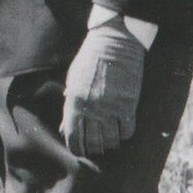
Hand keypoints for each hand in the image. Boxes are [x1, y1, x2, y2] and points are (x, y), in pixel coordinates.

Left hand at [61, 19, 145, 158]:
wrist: (114, 42)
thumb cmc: (90, 59)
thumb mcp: (73, 80)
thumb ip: (69, 104)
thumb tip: (65, 128)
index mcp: (74, 101)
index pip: (72, 136)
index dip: (75, 148)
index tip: (79, 151)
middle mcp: (91, 108)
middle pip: (92, 142)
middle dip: (93, 148)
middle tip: (95, 146)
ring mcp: (110, 108)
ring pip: (110, 141)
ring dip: (109, 143)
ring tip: (109, 139)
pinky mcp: (128, 105)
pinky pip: (127, 132)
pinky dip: (124, 134)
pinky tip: (122, 129)